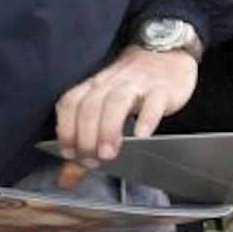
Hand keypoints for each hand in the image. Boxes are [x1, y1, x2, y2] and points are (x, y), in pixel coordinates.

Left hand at [53, 45, 199, 185]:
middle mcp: (111, 83)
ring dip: (109, 129)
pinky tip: (142, 135)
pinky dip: (146, 119)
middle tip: (93, 160)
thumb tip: (66, 178)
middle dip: (87, 137)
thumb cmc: (133, 85)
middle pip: (91, 106)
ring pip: (117, 102)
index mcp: (94, 86)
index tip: (71, 154)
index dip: (66, 130)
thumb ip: (86, 144)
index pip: (70, 104)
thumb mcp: (107, 107)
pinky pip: (153, 102)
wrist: (166, 53)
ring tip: (110, 153)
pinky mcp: (162, 88)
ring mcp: (138, 84)